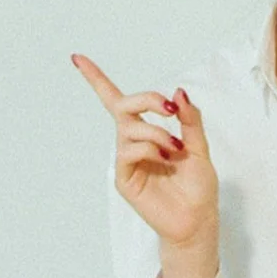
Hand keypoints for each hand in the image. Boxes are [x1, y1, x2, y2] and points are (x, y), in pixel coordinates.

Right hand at [72, 53, 218, 257]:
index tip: (77, 58)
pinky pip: (129, 151)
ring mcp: (127, 161)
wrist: (197, 220)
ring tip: (175, 149)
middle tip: (169, 108)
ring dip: (155, 131)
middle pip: (122, 106)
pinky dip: (149, 147)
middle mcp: (133, 143)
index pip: (117, 101)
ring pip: (129, 128)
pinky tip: (165, 157)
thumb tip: (178, 91)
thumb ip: (190, 120)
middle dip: (146, 99)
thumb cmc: (197, 187)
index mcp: (147, 132)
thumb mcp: (199, 147)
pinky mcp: (125, 179)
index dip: (96, 79)